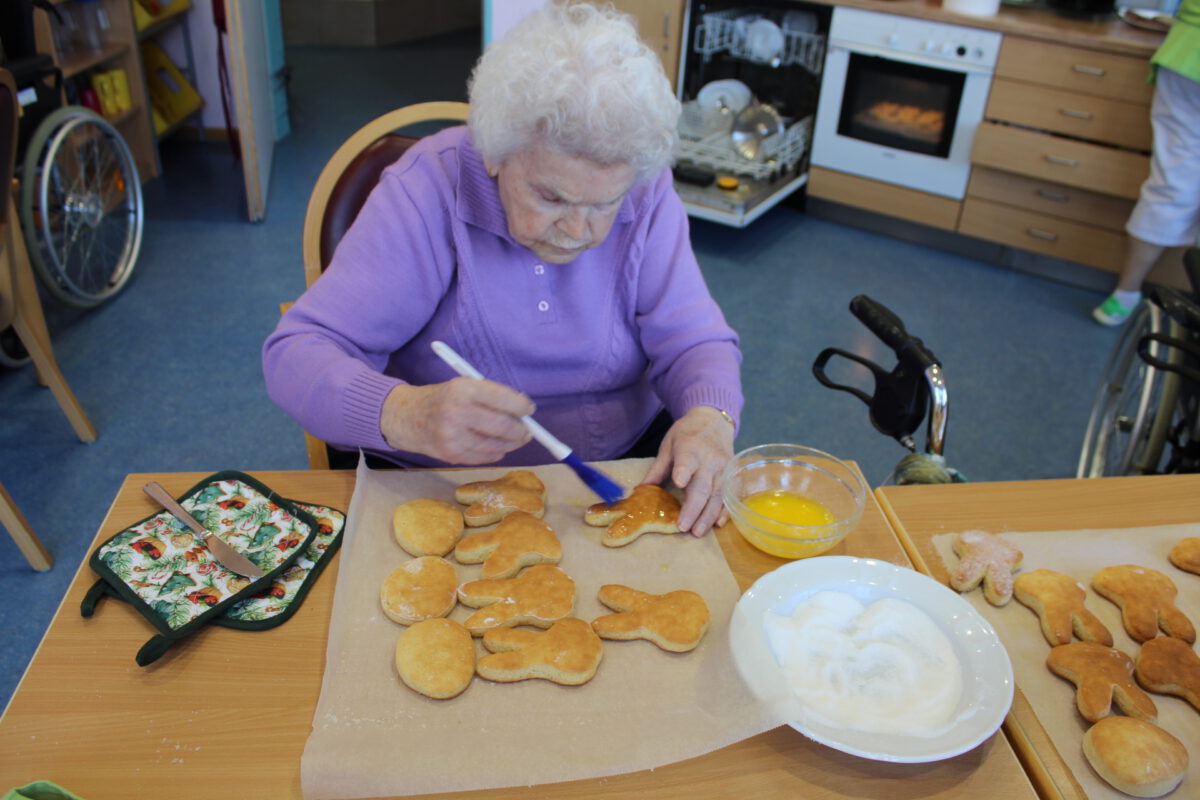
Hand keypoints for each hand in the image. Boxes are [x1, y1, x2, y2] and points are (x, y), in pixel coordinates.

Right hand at [380, 378, 533, 463]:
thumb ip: (492, 397)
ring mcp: (453, 436)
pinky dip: (496, 453)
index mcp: (463, 389)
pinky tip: (497, 446)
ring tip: (515, 438)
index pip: (503, 399)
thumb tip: (525, 414)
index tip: (529, 410)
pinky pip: (485, 457)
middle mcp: (457, 412)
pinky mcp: (451, 454)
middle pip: (503, 427)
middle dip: (522, 430)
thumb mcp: (464, 386)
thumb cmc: (443, 399)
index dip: (522, 407)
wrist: (407, 417)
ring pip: (496, 446)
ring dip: (511, 444)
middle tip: (528, 431)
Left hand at [641, 406, 734, 536]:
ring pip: (717, 496)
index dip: (684, 472)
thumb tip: (640, 491)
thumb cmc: (687, 433)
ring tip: (697, 532)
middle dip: (693, 509)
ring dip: (708, 516)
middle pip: (702, 487)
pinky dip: (725, 511)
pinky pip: (730, 496)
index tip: (679, 483)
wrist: (713, 420)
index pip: (687, 462)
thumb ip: (657, 469)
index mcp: (690, 449)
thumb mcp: (668, 445)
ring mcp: (723, 469)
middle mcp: (709, 460)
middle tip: (683, 528)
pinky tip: (718, 524)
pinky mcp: (732, 475)